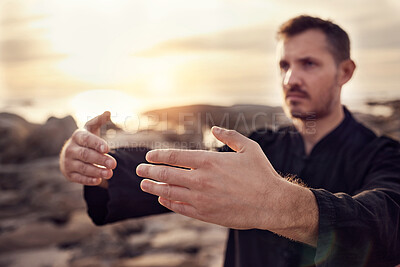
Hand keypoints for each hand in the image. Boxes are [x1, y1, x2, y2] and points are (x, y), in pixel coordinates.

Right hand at [59, 111, 116, 186]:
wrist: (71, 154)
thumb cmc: (86, 140)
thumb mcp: (91, 129)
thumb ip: (99, 121)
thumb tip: (108, 112)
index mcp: (77, 136)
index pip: (86, 139)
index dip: (96, 143)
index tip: (107, 148)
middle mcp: (70, 149)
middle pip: (85, 154)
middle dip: (100, 159)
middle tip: (114, 164)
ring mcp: (68, 162)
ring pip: (83, 167)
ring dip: (97, 171)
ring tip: (110, 173)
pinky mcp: (68, 174)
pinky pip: (79, 178)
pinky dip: (89, 180)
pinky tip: (99, 180)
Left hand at [136, 126, 287, 229]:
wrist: (272, 204)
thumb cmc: (261, 174)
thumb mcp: (249, 148)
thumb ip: (229, 136)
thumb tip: (214, 128)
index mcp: (209, 161)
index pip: (174, 156)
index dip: (158, 155)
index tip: (148, 156)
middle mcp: (200, 179)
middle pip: (166, 174)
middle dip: (149, 171)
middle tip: (138, 170)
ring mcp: (201, 198)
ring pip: (168, 192)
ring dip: (153, 188)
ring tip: (144, 185)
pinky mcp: (205, 214)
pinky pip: (180, 208)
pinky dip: (168, 203)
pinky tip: (162, 200)